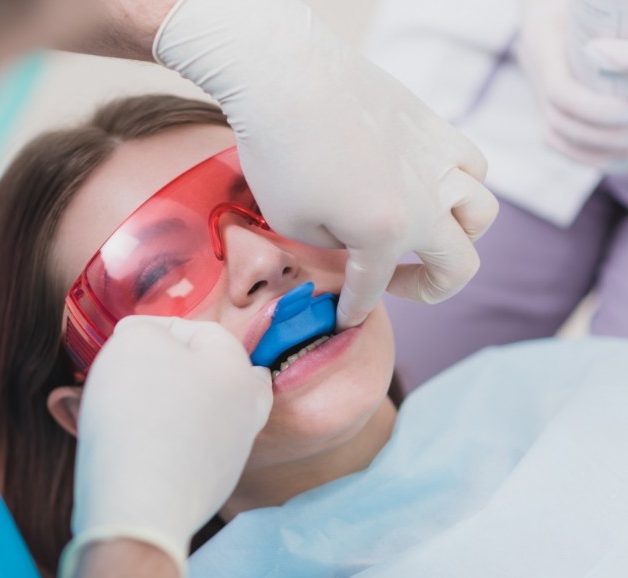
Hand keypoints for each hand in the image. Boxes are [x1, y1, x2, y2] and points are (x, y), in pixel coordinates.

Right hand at [59, 316, 272, 577]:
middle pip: (212, 376)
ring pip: (195, 416)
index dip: (154, 329)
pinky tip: (122, 446)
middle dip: (169, 370)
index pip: (199, 330)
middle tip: (133, 373)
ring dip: (158, 407)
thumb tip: (144, 340)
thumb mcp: (134, 342)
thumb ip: (143, 330)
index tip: (119, 341)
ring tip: (111, 408)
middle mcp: (245, 412)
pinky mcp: (207, 490)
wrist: (139, 505)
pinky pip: (180, 453)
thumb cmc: (138, 412)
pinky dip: (155, 444)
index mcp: (237, 369)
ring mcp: (229, 455)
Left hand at [154, 0, 497, 327]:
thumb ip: (333, 247)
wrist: (286, 76)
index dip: (354, 308)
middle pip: (460, 265)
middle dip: (430, 289)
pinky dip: (462, 185)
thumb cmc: (279, 152)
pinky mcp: (434, 126)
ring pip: (481, 212)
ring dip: (459, 236)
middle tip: (396, 285)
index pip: (374, 287)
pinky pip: (472, 164)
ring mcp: (438, 160)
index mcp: (386, 233)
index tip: (343, 319)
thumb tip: (352, 244)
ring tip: (424, 236)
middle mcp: (426, 201)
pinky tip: (430, 186)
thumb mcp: (291, 222)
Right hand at [518, 0, 627, 170]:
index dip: (594, 109)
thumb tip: (609, 56)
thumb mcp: (596, 7)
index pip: (560, 92)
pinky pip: (558, 138)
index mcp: (542, 39)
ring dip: (597, 150)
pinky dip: (587, 154)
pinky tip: (618, 159)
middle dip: (604, 135)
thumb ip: (618, 38)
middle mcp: (533, 67)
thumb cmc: (591, 0)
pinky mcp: (547, 101)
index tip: (626, 111)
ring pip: (556, 135)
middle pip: (560, 121)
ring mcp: (537, 86)